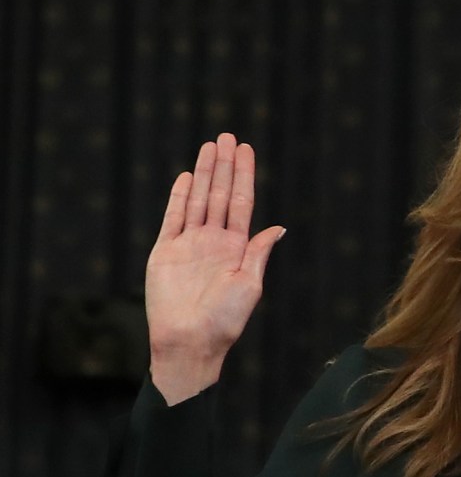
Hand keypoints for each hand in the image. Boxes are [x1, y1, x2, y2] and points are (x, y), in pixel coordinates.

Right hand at [145, 134, 284, 403]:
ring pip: (198, 199)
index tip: (246, 150)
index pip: (241, 203)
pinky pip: (173, 218)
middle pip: (219, 194)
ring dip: (204, 173)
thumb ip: (258, 253)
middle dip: (225, 166)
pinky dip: (180, 197)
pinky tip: (188, 177)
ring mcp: (189, 244)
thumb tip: (278, 228)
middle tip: (227, 136)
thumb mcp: (250, 285)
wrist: (190, 340)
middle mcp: (214, 241)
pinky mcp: (165, 251)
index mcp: (238, 248)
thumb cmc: (225, 320)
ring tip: (209, 146)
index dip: (244, 176)